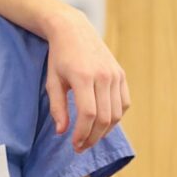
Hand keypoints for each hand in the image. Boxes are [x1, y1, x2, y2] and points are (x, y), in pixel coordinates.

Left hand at [45, 7, 129, 151]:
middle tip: (81, 147)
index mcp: (83, 77)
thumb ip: (57, 107)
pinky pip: (124, 103)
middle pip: (104, 118)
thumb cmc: (59, 56)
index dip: (82, 134)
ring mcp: (115, 75)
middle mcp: (103, 76)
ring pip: (117, 114)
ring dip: (105, 131)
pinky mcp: (121, 75)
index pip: (88, 114)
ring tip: (91, 138)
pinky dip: (115, 117)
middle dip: (93, 137)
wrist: (73, 30)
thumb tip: (62, 132)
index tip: (74, 144)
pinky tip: (102, 123)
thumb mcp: (52, 80)